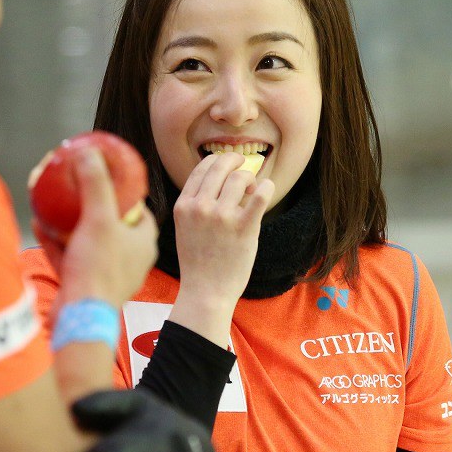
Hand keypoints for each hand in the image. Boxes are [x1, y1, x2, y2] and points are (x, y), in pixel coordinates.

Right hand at [34, 147, 157, 309]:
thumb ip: (96, 183)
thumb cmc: (98, 267)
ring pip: (87, 240)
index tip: (103, 177)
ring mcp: (107, 272)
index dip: (122, 191)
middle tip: (74, 189)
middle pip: (109, 223)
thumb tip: (90, 152)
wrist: (81, 317)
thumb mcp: (99, 217)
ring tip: (53, 203)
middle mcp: (129, 257)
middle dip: (89, 205)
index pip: (137, 208)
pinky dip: (56, 242)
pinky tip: (39, 223)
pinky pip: (70, 257)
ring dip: (69, 222)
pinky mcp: (85, 284)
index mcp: (143, 241)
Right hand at [171, 153, 273, 343]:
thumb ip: (195, 203)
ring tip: (252, 190)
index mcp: (184, 205)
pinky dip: (267, 187)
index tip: (228, 164)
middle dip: (236, 160)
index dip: (218, 160)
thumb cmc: (198, 261)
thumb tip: (219, 178)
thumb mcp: (184, 227)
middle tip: (246, 165)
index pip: (201, 168)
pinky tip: (267, 189)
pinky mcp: (244, 228)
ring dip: (250, 178)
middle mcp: (200, 207)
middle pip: (221, 166)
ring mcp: (222, 217)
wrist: (206, 291)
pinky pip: (260, 195)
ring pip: (240, 177)